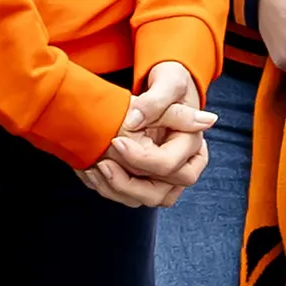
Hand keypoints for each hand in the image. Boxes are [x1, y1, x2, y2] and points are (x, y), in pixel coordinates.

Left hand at [86, 61, 212, 207]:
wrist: (161, 93)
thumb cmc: (169, 86)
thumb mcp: (167, 85)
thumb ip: (156, 102)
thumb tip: (138, 120)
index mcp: (193, 147)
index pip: (168, 165)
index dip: (140, 158)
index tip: (116, 141)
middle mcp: (184, 168)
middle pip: (158, 194)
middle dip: (126, 183)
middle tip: (103, 163)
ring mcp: (167, 180)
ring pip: (142, 200)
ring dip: (115, 190)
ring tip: (94, 169)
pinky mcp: (149, 182)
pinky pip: (130, 197)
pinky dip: (109, 189)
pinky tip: (91, 172)